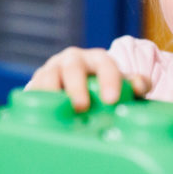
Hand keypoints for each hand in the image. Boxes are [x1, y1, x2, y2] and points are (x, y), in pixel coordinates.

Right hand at [25, 46, 149, 111]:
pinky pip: (32, 89)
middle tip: (81, 106)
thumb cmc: (102, 88)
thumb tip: (140, 86)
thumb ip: (133, 85)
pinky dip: (34, 99)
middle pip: (73, 67)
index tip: (111, 99)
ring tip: (56, 110)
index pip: (105, 64)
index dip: (109, 80)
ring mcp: (52, 70)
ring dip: (51, 92)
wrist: (76, 85)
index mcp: (97, 59)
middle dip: (76, 86)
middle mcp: (73, 60)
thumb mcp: (120, 85)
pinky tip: (38, 113)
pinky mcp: (36, 83)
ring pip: (48, 76)